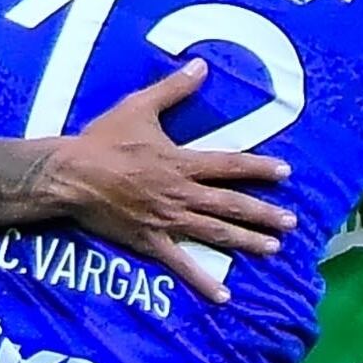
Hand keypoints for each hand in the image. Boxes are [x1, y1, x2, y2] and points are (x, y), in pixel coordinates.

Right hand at [46, 60, 293, 304]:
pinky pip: (182, 265)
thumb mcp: (139, 107)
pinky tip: (224, 297)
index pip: (230, 166)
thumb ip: (174, 89)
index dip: (260, 168)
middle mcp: (182, 194)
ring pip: (216, 234)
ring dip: (247, 242)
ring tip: (273, 249)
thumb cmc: (103, 140)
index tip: (286, 173)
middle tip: (291, 223)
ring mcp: (168, 221)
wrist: (71, 176)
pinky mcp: (150, 242)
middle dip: (264, 214)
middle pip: (231, 205)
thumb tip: (202, 65)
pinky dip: (203, 282)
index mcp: (182, 162)